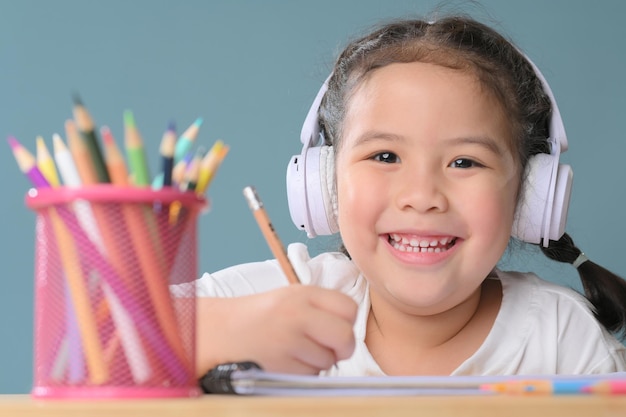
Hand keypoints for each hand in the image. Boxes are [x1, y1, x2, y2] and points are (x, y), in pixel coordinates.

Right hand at [196, 285, 357, 375]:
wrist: (223, 331)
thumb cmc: (262, 316)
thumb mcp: (292, 298)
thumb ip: (322, 308)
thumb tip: (350, 330)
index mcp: (304, 293)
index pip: (348, 308)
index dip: (348, 322)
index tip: (338, 328)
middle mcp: (298, 314)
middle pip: (345, 337)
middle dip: (344, 348)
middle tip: (333, 349)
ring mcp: (289, 340)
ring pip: (328, 360)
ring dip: (318, 361)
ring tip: (295, 350)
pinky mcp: (281, 364)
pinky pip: (309, 375)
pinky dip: (302, 372)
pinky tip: (285, 359)